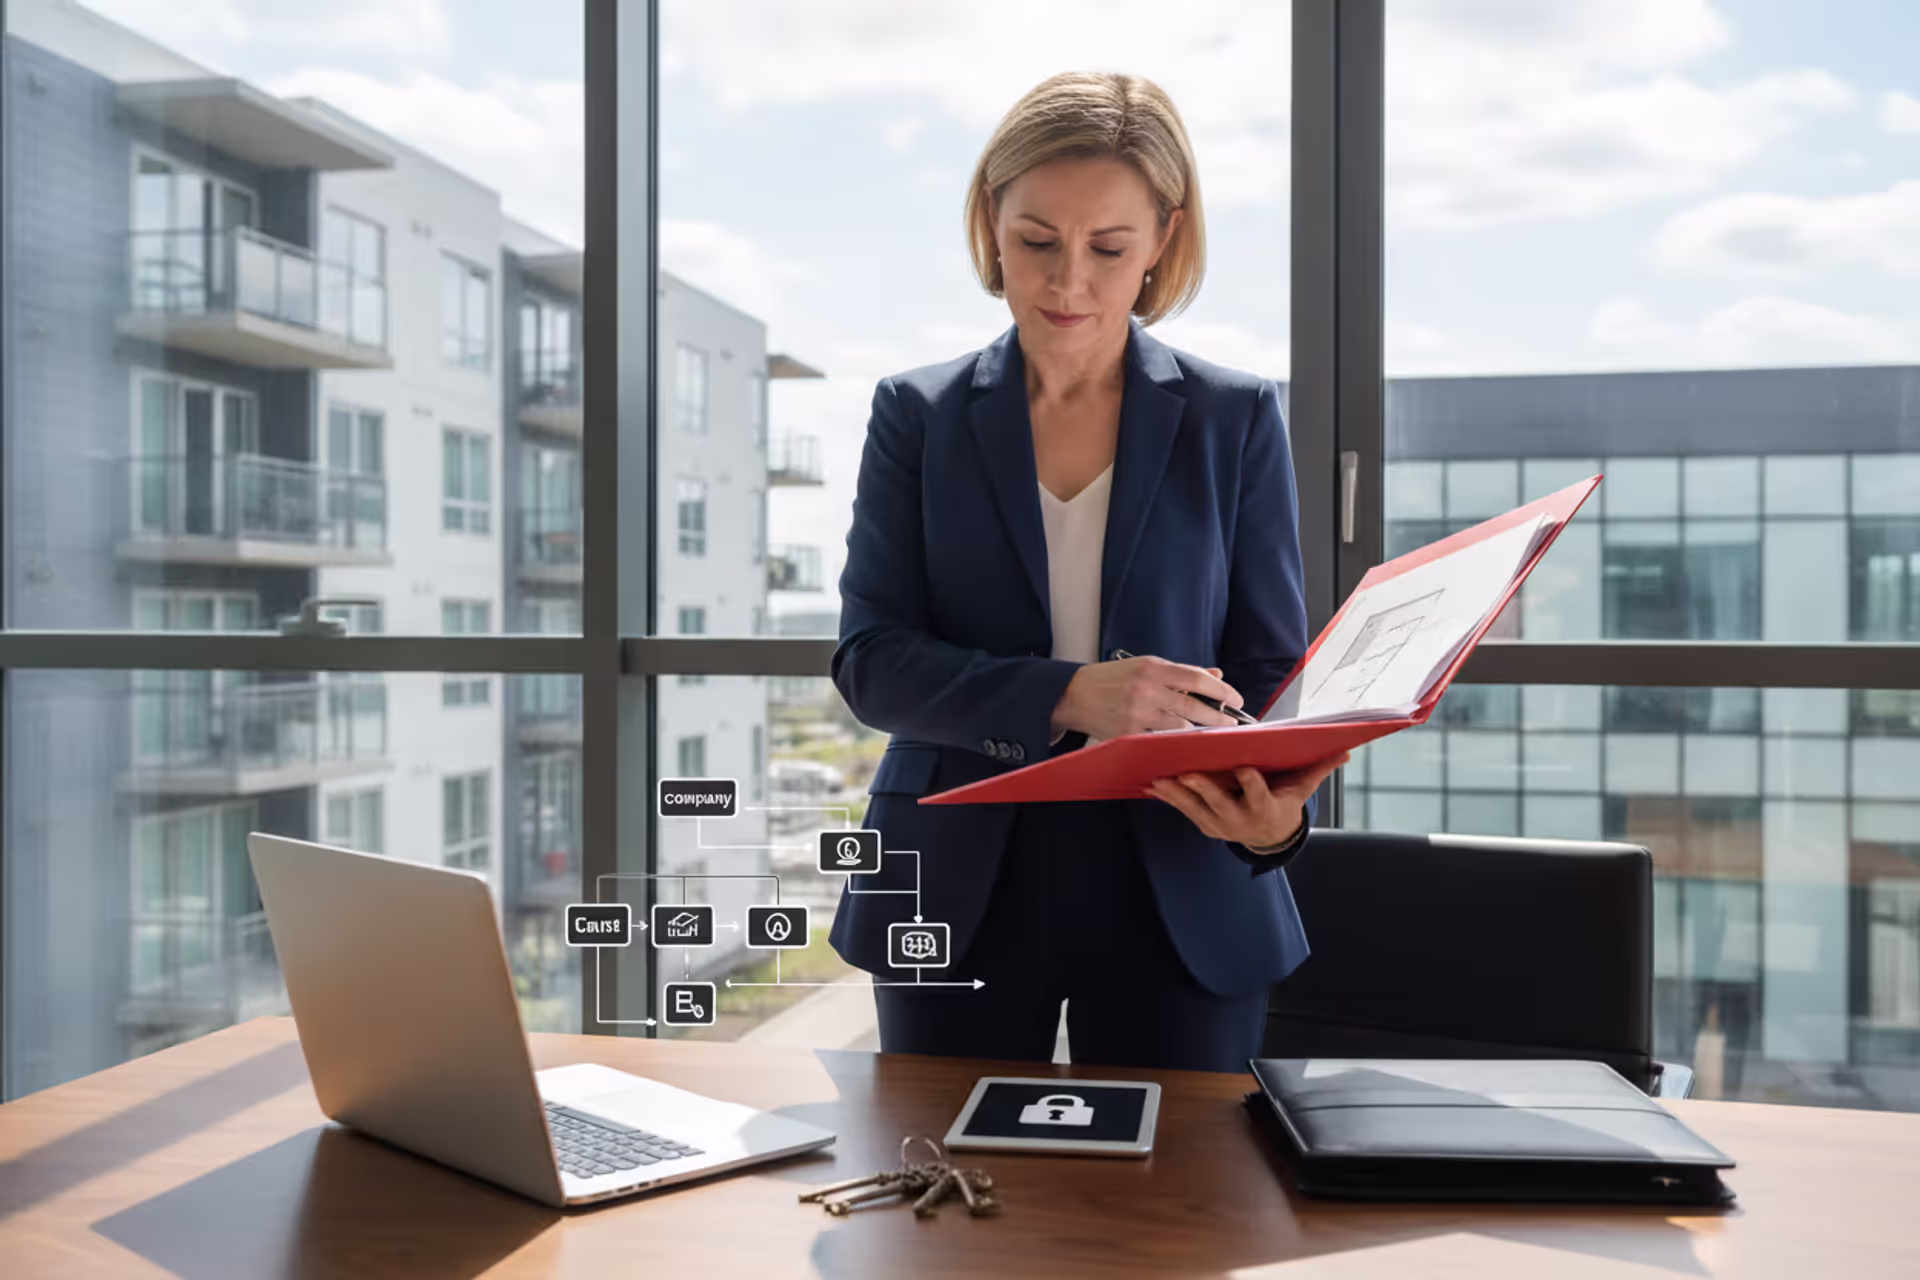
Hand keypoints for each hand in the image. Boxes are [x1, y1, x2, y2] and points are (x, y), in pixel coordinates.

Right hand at [1050, 656, 1245, 739]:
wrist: (1073, 694)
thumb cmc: (1110, 678)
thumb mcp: (1145, 665)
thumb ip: (1180, 671)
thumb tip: (1214, 675)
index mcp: (1152, 668)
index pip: (1197, 679)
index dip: (1222, 690)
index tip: (1236, 699)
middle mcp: (1146, 690)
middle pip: (1194, 706)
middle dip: (1218, 716)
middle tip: (1232, 722)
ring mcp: (1137, 714)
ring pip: (1180, 727)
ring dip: (1197, 731)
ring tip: (1208, 733)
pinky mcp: (1128, 734)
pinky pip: (1160, 740)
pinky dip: (1173, 741)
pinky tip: (1182, 742)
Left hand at [1149, 752, 1350, 848]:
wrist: (1269, 837)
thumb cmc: (1284, 802)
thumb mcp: (1302, 788)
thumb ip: (1319, 768)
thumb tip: (1345, 750)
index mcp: (1265, 808)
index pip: (1259, 794)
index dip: (1251, 783)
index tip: (1243, 768)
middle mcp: (1241, 819)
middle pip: (1220, 803)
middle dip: (1204, 790)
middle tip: (1188, 774)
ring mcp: (1220, 824)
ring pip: (1196, 808)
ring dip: (1177, 794)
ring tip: (1160, 779)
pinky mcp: (1204, 823)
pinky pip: (1184, 810)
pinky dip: (1168, 798)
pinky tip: (1152, 786)